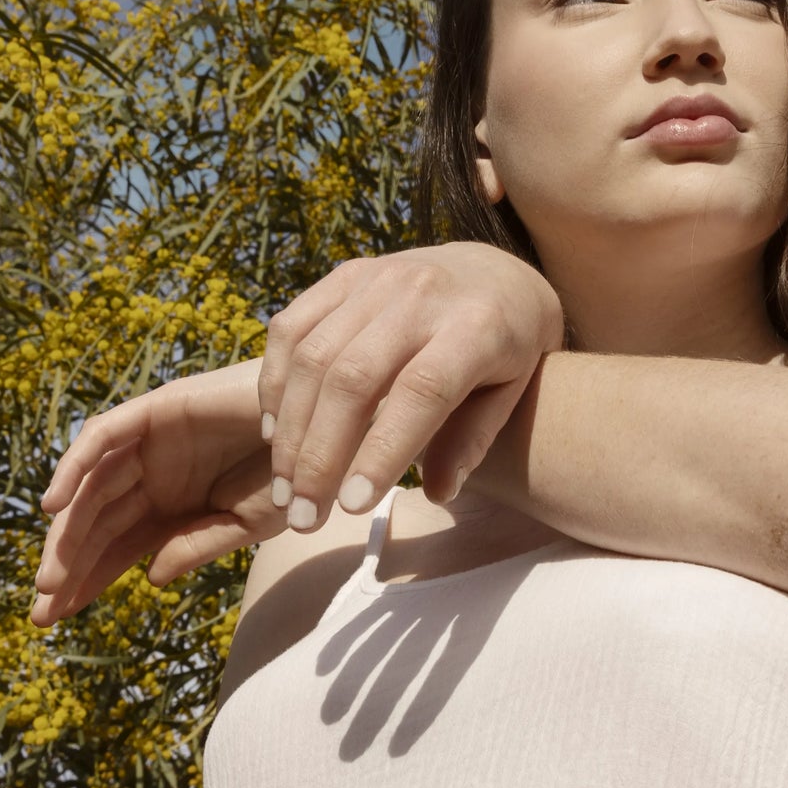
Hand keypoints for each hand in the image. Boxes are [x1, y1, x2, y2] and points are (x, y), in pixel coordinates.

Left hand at [31, 360, 280, 626]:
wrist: (330, 420)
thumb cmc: (298, 472)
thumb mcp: (249, 523)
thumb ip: (197, 545)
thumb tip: (150, 578)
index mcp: (174, 506)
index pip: (116, 547)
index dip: (84, 580)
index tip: (53, 618)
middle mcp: (154, 474)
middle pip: (95, 524)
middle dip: (67, 566)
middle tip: (43, 611)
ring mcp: (151, 441)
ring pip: (92, 489)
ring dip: (67, 532)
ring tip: (51, 579)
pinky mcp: (157, 409)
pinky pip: (102, 437)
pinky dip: (74, 466)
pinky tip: (54, 507)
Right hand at [258, 244, 563, 527]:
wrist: (496, 270)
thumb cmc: (509, 346)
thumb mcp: (513, 392)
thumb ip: (474, 440)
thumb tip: (438, 492)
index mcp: (477, 326)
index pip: (421, 392)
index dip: (382, 451)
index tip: (353, 507)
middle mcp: (422, 294)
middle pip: (352, 378)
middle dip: (318, 455)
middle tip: (303, 516)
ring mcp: (378, 277)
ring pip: (312, 356)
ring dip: (289, 431)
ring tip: (285, 489)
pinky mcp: (344, 275)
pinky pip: (292, 327)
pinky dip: (274, 383)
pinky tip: (275, 432)